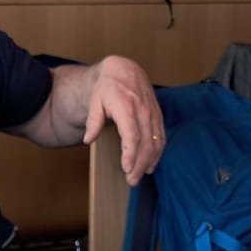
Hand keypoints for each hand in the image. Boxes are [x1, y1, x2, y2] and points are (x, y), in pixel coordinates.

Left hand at [82, 56, 164, 184]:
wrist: (125, 70)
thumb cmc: (107, 86)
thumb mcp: (94, 100)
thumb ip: (93, 120)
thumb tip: (89, 139)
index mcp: (126, 106)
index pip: (132, 135)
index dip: (131, 154)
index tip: (126, 168)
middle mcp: (143, 110)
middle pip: (146, 143)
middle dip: (140, 164)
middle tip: (131, 180)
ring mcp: (153, 112)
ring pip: (156, 141)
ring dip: (150, 161)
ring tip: (140, 176)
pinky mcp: (158, 115)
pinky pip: (161, 136)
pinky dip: (158, 152)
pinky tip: (151, 164)